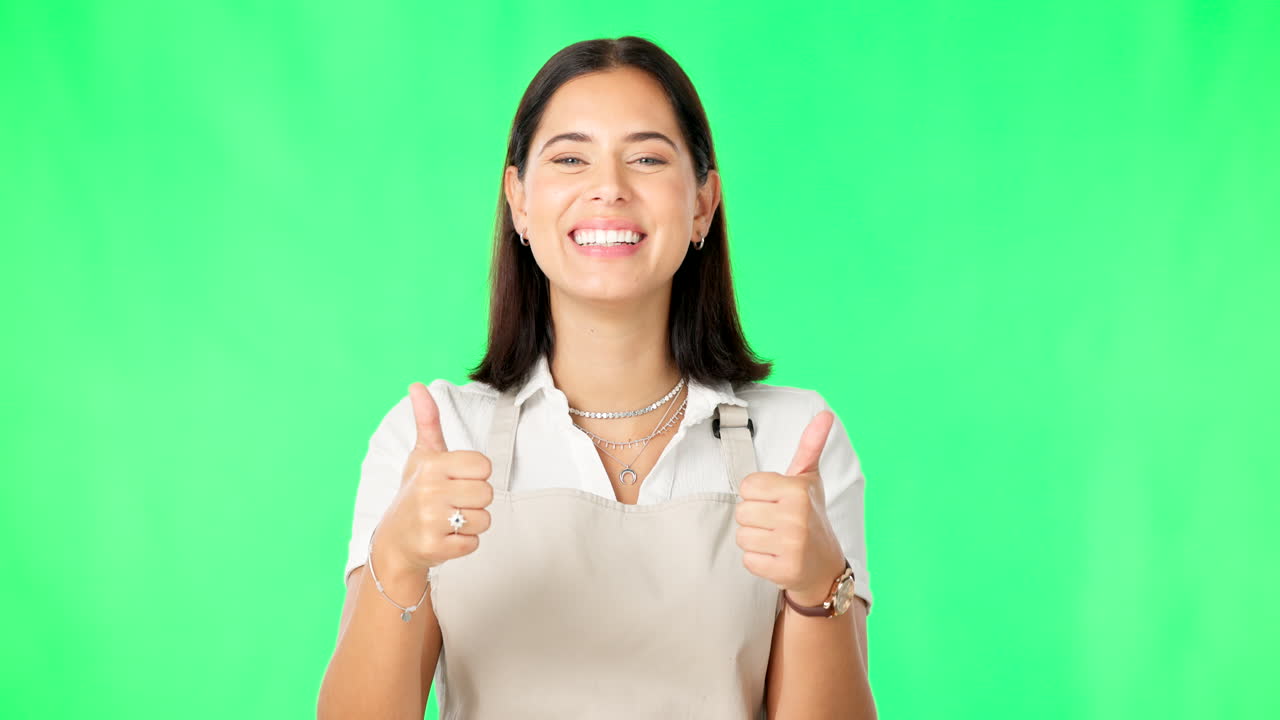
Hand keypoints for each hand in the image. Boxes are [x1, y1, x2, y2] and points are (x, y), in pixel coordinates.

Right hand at [373, 382, 495, 573]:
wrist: (395, 540)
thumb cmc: (415, 493)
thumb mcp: (421, 455)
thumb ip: (428, 421)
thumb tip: (416, 386)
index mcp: (432, 465)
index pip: (484, 466)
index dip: (475, 475)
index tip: (456, 480)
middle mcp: (429, 491)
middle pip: (487, 494)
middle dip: (475, 501)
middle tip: (452, 503)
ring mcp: (430, 521)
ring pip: (484, 520)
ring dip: (471, 523)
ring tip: (449, 520)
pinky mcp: (435, 547)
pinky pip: (474, 543)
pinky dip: (464, 543)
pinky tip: (445, 537)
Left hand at [734, 409, 846, 605]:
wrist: (825, 566)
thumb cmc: (811, 516)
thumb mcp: (809, 479)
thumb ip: (810, 446)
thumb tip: (825, 414)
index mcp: (797, 490)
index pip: (747, 487)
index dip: (757, 495)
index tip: (775, 502)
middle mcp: (796, 517)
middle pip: (741, 512)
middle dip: (755, 519)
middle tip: (776, 523)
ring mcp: (791, 546)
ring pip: (742, 537)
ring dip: (755, 540)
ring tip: (776, 540)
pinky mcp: (784, 571)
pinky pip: (748, 560)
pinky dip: (759, 561)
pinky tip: (776, 557)